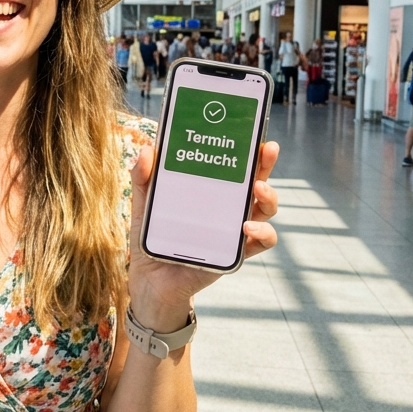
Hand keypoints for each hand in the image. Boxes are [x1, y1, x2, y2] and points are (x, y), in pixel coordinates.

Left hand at [127, 141, 279, 330]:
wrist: (151, 280)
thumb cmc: (153, 238)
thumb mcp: (145, 205)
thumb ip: (143, 179)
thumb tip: (146, 149)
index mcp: (210, 191)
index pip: (234, 164)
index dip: (246, 147)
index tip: (252, 130)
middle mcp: (228, 207)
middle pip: (256, 180)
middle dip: (266, 163)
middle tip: (267, 149)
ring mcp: (234, 229)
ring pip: (265, 209)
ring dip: (269, 196)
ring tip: (258, 189)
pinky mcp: (235, 253)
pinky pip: (261, 243)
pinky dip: (262, 233)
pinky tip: (247, 227)